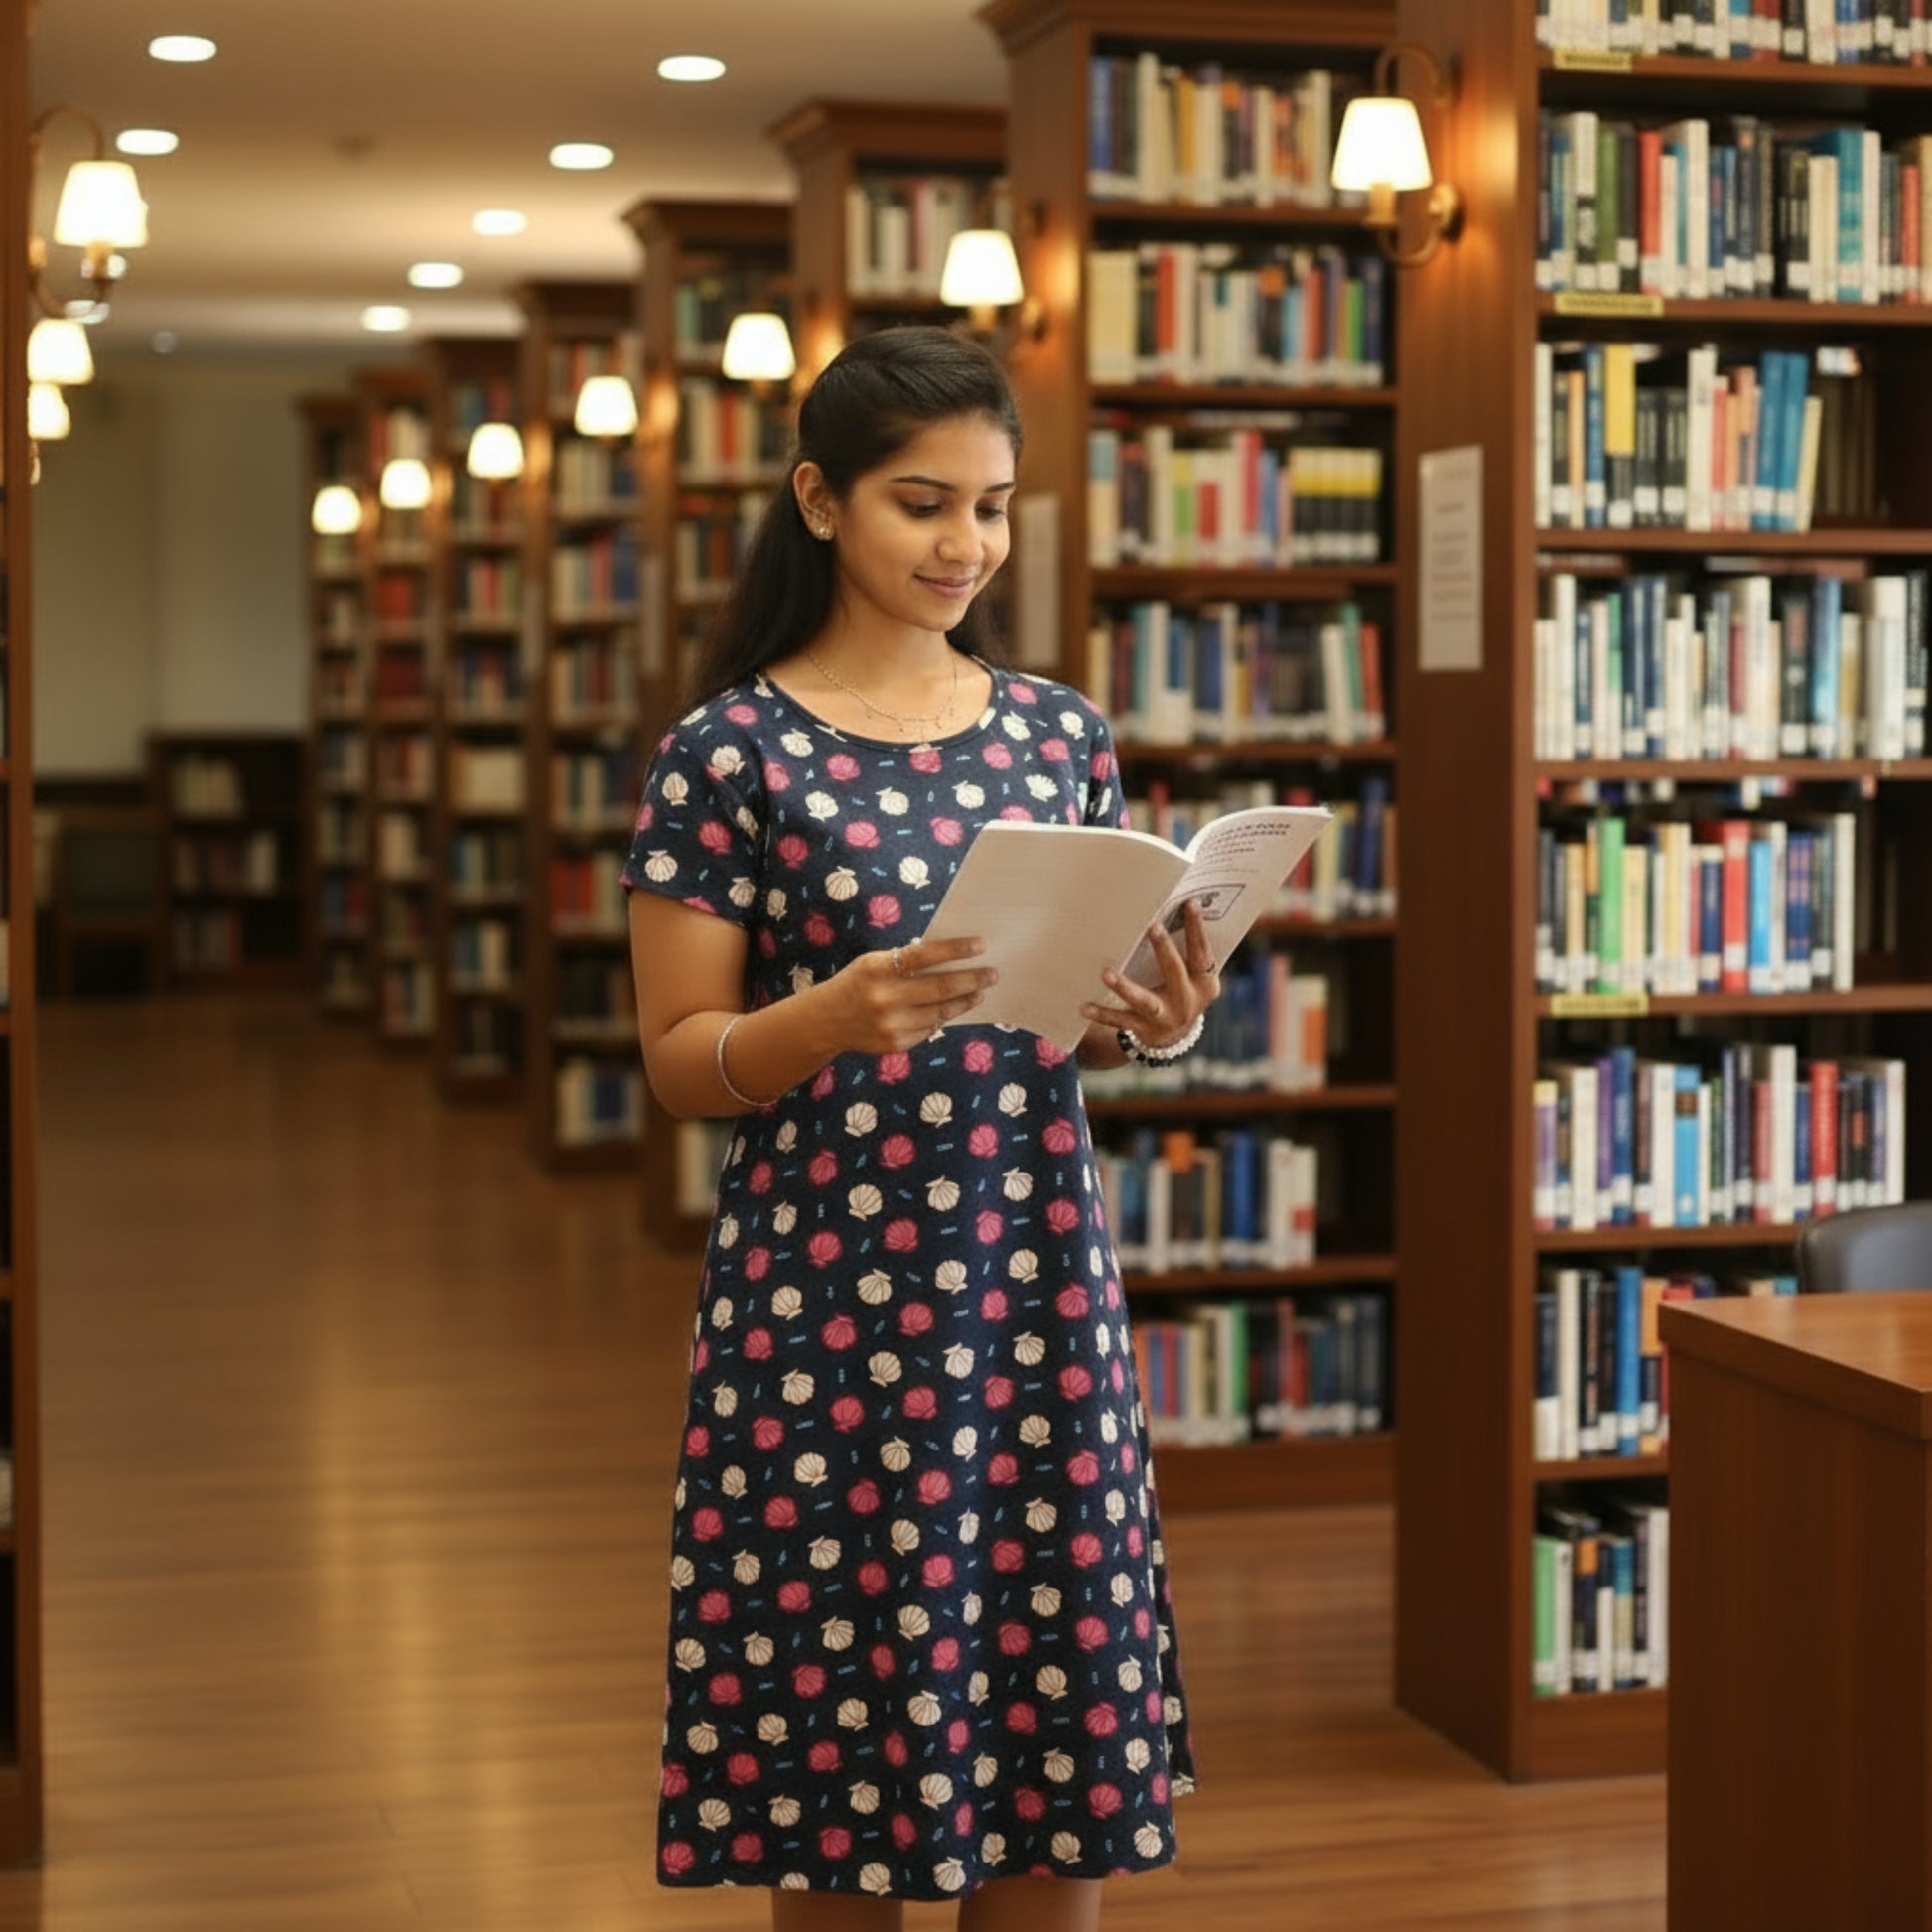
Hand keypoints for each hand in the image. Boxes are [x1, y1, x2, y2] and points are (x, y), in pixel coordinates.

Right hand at [817, 936, 996, 1053]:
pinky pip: (928, 1029)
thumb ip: (906, 962)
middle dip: (972, 979)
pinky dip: (941, 1018)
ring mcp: (891, 1024)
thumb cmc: (857, 983)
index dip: (957, 950)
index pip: (926, 955)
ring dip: (964, 1001)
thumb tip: (952, 960)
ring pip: (940, 1012)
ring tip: (979, 992)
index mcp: (878, 968)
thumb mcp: (873, 963)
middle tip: (993, 974)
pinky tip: (951, 1009)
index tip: (982, 945)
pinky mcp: (895, 1044)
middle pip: (941, 988)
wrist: (825, 1021)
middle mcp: (885, 998)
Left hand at [1080, 901, 1220, 1048]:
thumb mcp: (1194, 976)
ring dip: (1125, 987)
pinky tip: (1084, 1007)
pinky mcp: (1144, 1029)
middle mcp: (1187, 1001)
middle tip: (1152, 926)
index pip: (1202, 952)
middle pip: (1174, 971)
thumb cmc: (1181, 990)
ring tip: (1106, 973)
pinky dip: (1102, 1014)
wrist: (1176, 1036)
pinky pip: (1121, 1020)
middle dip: (1163, 949)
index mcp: (1204, 983)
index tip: (1190, 904)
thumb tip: (1170, 910)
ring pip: (1144, 1000)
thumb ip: (1186, 953)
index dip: (1197, 928)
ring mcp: (1165, 1017)